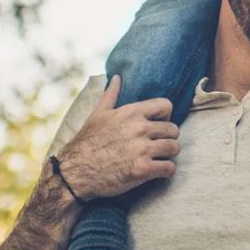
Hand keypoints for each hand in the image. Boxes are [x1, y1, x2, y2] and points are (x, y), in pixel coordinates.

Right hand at [55, 76, 182, 199]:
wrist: (75, 171)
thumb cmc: (87, 142)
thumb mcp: (97, 114)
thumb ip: (111, 95)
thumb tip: (117, 77)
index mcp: (131, 113)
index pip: (166, 106)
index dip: (165, 116)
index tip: (157, 126)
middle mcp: (139, 128)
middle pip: (173, 130)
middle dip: (167, 138)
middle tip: (157, 146)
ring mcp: (142, 149)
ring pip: (174, 148)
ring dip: (168, 155)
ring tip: (158, 158)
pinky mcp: (143, 170)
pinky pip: (169, 168)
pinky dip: (165, 171)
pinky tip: (155, 171)